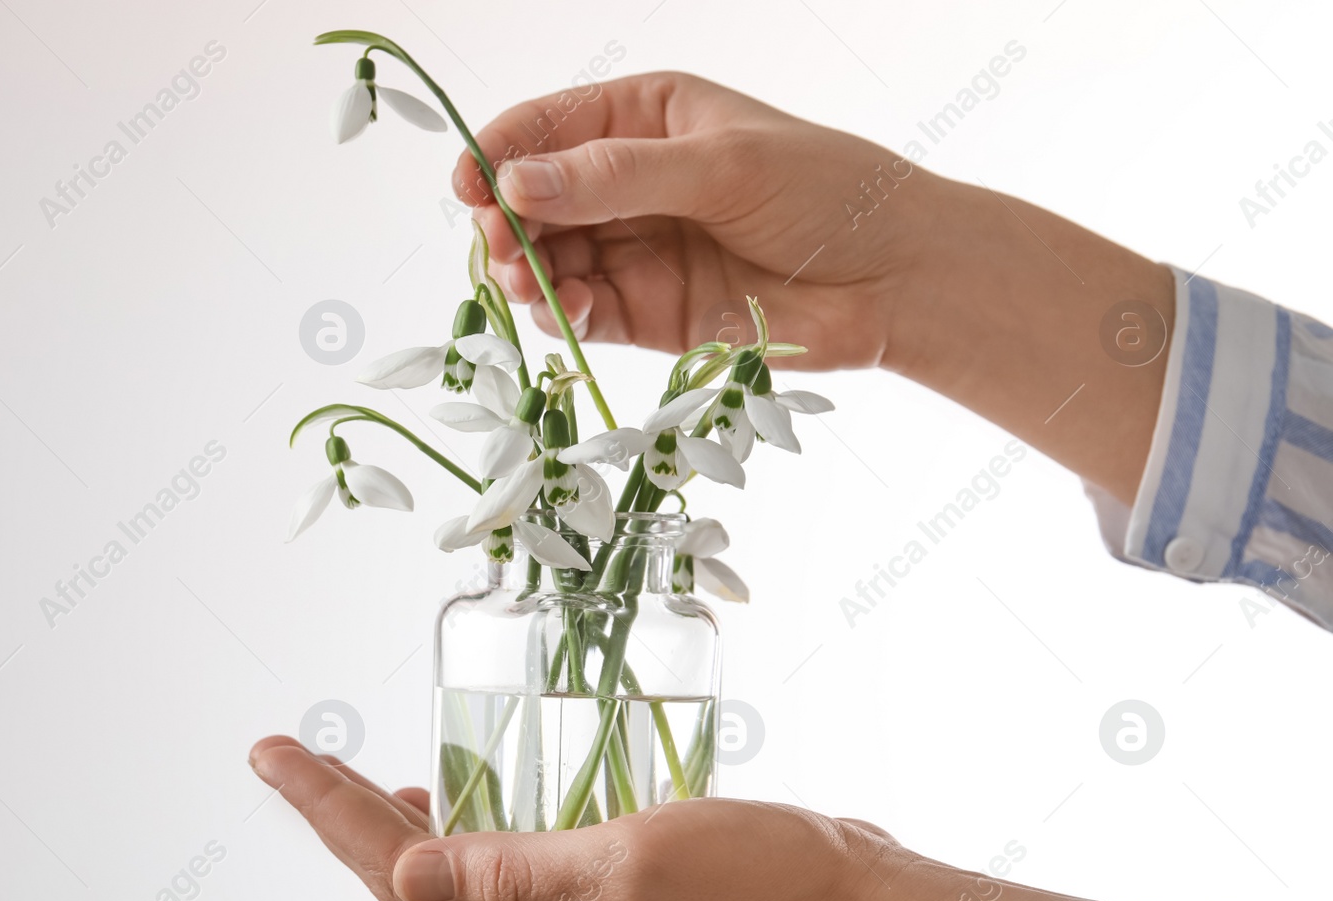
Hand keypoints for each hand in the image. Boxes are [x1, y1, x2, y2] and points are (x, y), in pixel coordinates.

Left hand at [250, 734, 1191, 900]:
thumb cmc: (758, 886)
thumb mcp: (626, 865)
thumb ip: (511, 871)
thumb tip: (402, 873)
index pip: (396, 876)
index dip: (327, 813)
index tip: (275, 754)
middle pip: (412, 878)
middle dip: (343, 816)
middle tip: (291, 756)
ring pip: (462, 874)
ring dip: (404, 826)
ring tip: (358, 780)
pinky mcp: (620, 896)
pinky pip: (519, 863)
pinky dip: (478, 827)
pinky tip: (477, 797)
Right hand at [452, 72, 936, 369]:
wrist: (897, 280)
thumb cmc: (826, 193)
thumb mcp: (720, 164)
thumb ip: (616, 176)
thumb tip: (516, 183)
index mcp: (647, 118)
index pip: (549, 127)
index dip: (500, 152)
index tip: (470, 184)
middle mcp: (631, 182)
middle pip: (536, 199)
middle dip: (507, 221)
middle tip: (503, 246)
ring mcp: (638, 250)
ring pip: (552, 259)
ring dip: (528, 272)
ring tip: (527, 282)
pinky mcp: (650, 314)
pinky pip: (585, 311)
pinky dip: (565, 313)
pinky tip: (570, 311)